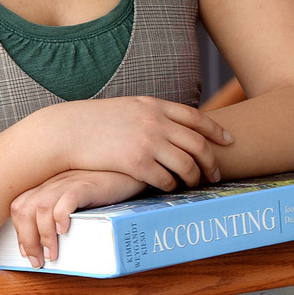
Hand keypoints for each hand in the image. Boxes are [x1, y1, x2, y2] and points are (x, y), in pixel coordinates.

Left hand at [10, 170, 145, 267]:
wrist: (130, 171)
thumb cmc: (105, 188)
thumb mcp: (77, 200)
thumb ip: (63, 213)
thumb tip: (55, 246)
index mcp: (47, 185)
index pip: (19, 206)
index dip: (19, 232)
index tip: (25, 252)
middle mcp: (53, 182)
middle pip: (24, 209)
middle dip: (26, 240)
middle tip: (37, 260)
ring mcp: (69, 181)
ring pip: (41, 207)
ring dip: (43, 236)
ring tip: (52, 255)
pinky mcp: (87, 184)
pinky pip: (67, 198)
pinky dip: (61, 216)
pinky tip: (65, 231)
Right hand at [46, 97, 230, 192]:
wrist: (66, 131)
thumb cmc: (91, 122)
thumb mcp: (125, 108)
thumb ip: (148, 114)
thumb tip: (166, 125)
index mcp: (153, 105)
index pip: (195, 118)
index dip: (216, 130)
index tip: (228, 140)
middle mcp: (155, 122)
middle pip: (198, 143)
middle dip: (210, 161)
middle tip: (215, 173)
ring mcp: (147, 142)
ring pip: (187, 164)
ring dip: (194, 177)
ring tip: (193, 184)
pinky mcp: (136, 163)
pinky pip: (165, 179)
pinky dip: (171, 186)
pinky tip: (169, 188)